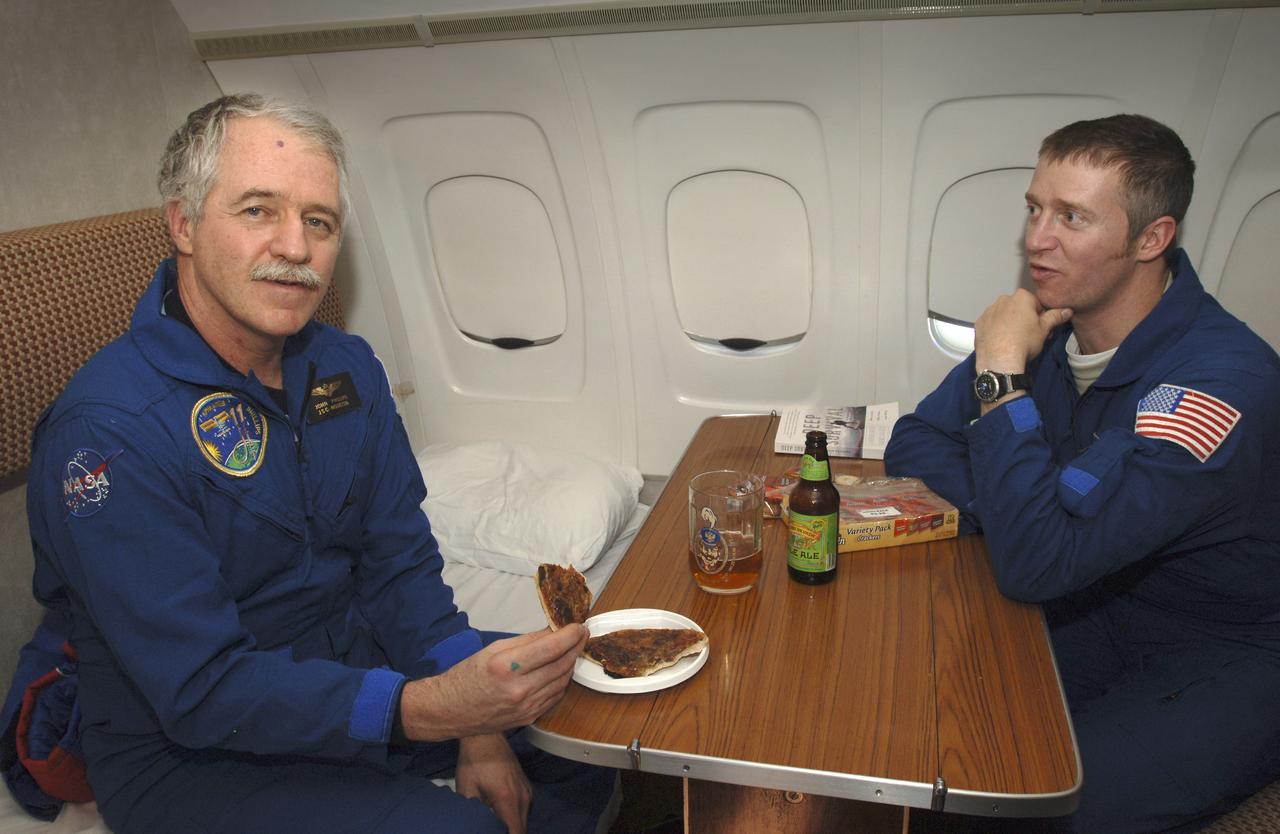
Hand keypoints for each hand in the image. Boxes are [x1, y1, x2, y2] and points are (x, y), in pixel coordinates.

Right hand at [399, 625, 587, 741]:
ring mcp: (526, 707)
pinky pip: (554, 696)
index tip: (579, 626)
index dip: (570, 635)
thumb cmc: (467, 676)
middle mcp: (519, 690)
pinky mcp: (529, 718)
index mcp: (506, 667)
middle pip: (562, 665)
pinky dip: (561, 680)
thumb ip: (527, 640)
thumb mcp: (493, 648)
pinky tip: (560, 669)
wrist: (449, 711)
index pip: (551, 648)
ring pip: (562, 681)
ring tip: (572, 649)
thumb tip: (553, 630)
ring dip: (570, 663)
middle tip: (581, 634)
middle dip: (576, 647)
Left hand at [456, 733, 532, 833]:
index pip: (516, 833)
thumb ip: (473, 814)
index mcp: (508, 800)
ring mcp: (527, 791)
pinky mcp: (526, 786)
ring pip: (523, 820)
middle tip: (491, 829)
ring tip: (494, 823)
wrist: (486, 736)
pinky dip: (514, 816)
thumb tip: (474, 825)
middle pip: (521, 829)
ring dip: (511, 825)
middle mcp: (523, 797)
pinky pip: (524, 809)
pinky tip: (499, 812)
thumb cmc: (474, 761)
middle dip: (508, 833)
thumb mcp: (466, 790)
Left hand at [974, 289, 1072, 371]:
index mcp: (1021, 297)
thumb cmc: (1024, 342)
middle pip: (1018, 307)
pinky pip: (991, 323)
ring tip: (1014, 340)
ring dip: (1009, 322)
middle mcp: (1003, 300)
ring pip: (1004, 314)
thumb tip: (1066, 311)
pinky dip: (996, 329)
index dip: (1040, 316)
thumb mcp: (1044, 329)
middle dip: (1024, 318)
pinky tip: (1001, 341)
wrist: (1000, 360)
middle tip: (1029, 335)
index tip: (1041, 328)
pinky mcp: (979, 323)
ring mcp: (989, 311)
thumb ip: (1055, 317)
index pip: (1036, 303)